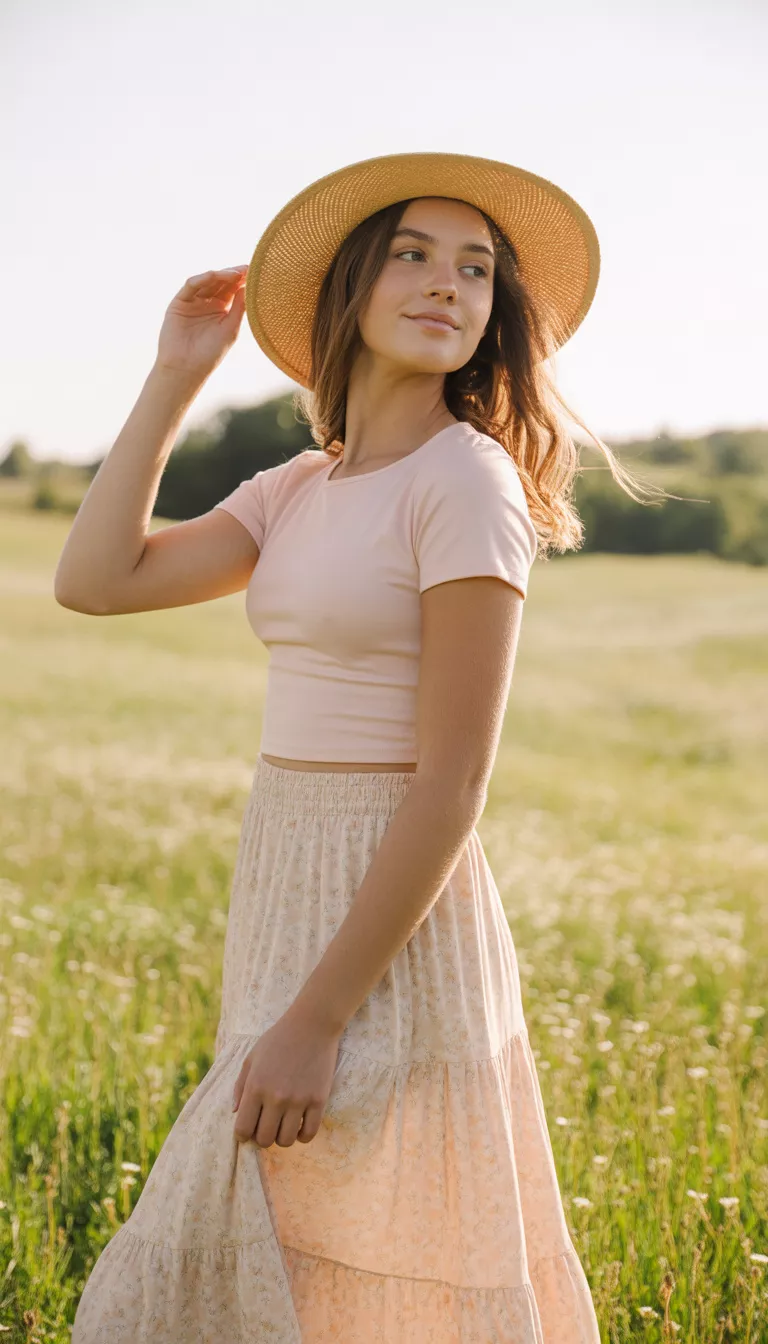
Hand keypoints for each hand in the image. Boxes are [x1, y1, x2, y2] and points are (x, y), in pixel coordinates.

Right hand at [155, 265, 248, 380]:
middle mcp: (207, 302)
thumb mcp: (230, 329)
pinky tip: (214, 275)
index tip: (255, 273)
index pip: (233, 289)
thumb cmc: (211, 353)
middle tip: (247, 269)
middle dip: (234, 275)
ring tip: (235, 273)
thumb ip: (239, 308)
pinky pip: (191, 286)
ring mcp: (193, 301)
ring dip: (220, 275)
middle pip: (221, 282)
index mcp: (222, 309)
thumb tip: (249, 287)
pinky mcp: (180, 302)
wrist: (186, 368)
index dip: (243, 281)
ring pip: (207, 281)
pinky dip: (202, 279)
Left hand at [232, 1011, 342, 1148]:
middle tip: (267, 1126)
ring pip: (286, 1141)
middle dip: (262, 1137)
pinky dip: (302, 1136)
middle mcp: (275, 1097)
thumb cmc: (278, 1039)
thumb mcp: (252, 1057)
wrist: (312, 1024)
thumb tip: (235, 1112)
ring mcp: (298, 1100)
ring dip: (282, 1137)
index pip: (243, 1129)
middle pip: (264, 1139)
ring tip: (283, 1125)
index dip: (242, 1135)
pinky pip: (309, 1134)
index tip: (248, 1130)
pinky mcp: (318, 1100)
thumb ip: (240, 1085)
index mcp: (255, 1086)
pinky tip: (300, 1125)